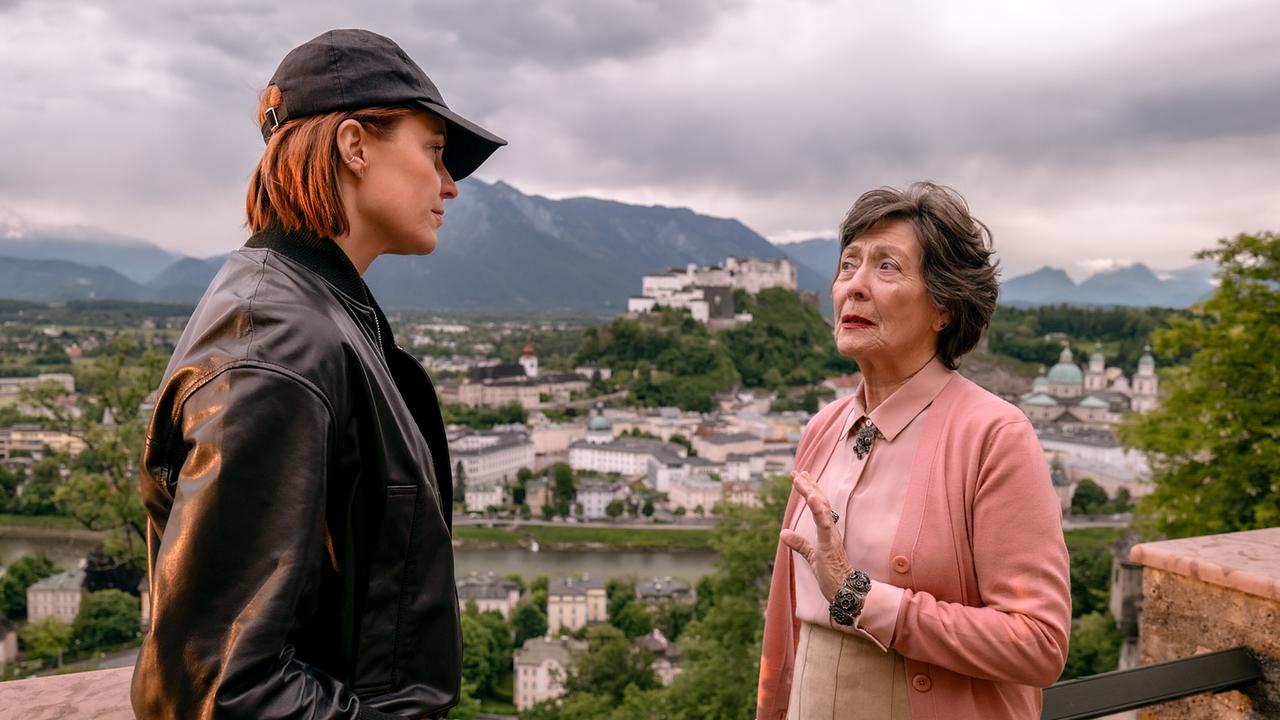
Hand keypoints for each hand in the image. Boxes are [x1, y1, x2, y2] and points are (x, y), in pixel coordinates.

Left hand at [780, 470, 853, 601]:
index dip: (810, 490)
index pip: (818, 506)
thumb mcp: (812, 557)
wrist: (845, 591)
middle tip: (798, 472)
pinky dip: (817, 509)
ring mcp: (830, 535)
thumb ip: (800, 544)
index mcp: (826, 531)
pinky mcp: (829, 544)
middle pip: (820, 502)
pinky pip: (824, 524)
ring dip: (810, 492)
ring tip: (800, 478)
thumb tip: (783, 533)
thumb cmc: (832, 576)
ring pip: (821, 508)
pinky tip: (811, 497)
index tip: (801, 476)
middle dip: (809, 485)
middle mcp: (830, 530)